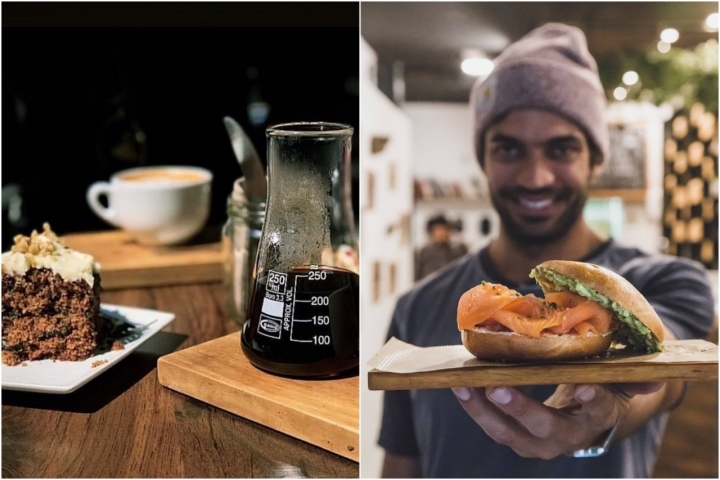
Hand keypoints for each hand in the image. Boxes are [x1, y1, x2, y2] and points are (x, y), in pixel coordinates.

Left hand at [451, 382, 662, 459]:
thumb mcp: (619, 381)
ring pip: (508, 433)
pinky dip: (474, 406)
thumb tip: (653, 379)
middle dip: (520, 409)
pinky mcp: (516, 436)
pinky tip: (458, 384)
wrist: (588, 412)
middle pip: (544, 428)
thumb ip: (631, 378)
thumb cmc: (603, 385)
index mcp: (599, 418)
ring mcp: (538, 441)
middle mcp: (567, 437)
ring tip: (462, 385)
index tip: (584, 388)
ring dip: (482, 410)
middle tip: (497, 387)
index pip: (600, 412)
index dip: (593, 401)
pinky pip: (492, 425)